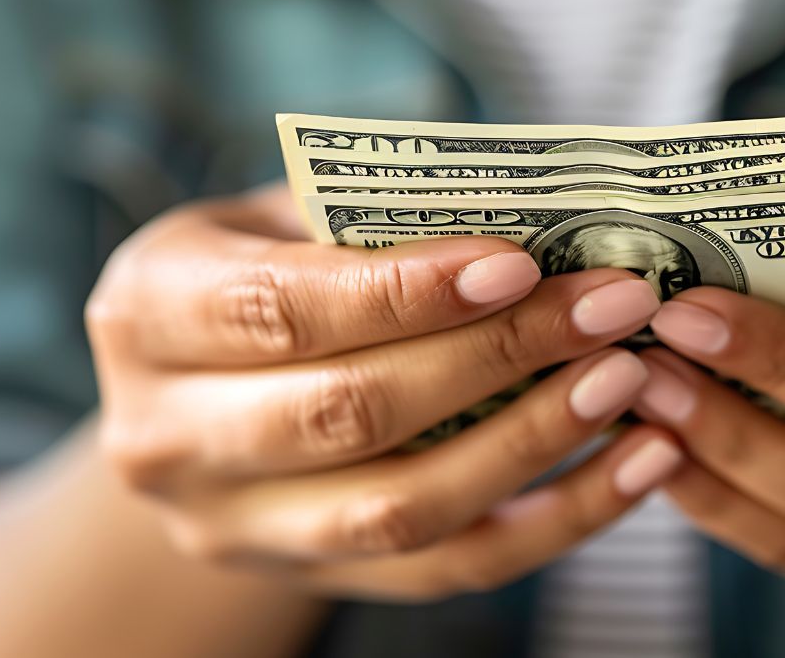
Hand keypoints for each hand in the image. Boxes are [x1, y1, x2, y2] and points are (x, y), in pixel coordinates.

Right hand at [86, 185, 682, 601]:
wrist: (202, 395)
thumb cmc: (266, 268)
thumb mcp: (280, 215)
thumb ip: (374, 212)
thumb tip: (540, 207)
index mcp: (145, 312)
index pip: (281, 308)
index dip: (404, 290)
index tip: (520, 260)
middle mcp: (166, 437)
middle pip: (346, 415)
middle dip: (497, 358)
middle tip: (613, 306)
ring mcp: (233, 528)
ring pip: (401, 510)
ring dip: (534, 444)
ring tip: (631, 381)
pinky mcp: (312, 577)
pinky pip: (449, 567)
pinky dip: (557, 520)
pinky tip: (639, 464)